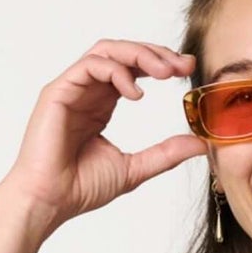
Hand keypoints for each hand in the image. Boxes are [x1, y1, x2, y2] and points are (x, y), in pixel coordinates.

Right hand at [0, 39, 207, 232]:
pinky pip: (90, 66)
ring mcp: (72, 89)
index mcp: (102, 104)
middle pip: (123, 53)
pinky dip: (116, 72)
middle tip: (182, 66)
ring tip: (165, 72)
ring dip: (139, 55)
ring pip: (107, 51)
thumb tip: (201, 144)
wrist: (51, 201)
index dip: (161, 64)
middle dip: (155, 54)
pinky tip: (137, 93)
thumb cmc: (82, 187)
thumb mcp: (136, 168)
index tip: (188, 70)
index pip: (134, 70)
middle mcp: (88, 91)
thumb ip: (166, 153)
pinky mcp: (58, 92)